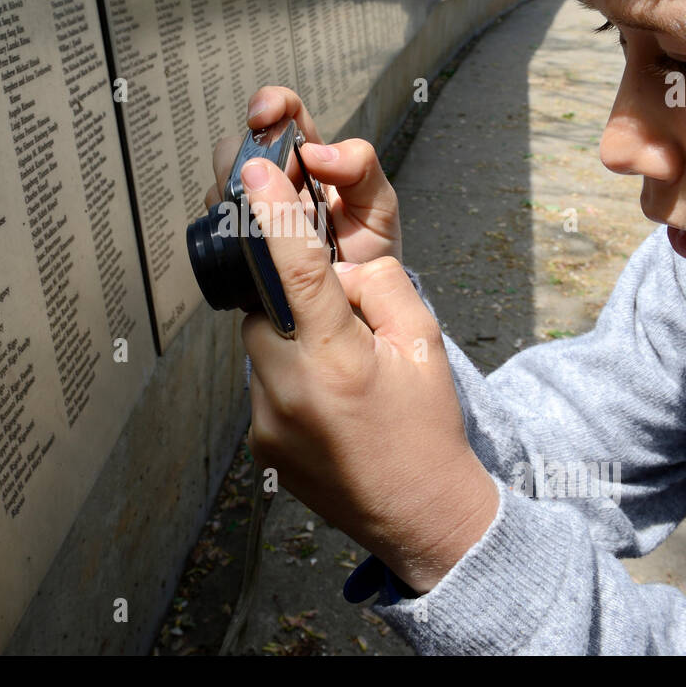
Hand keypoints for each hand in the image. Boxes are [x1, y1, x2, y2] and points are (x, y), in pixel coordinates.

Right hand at [203, 86, 402, 264]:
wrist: (357, 310)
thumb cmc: (370, 255)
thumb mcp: (379, 208)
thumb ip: (362, 169)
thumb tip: (316, 152)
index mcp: (310, 162)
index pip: (283, 115)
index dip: (269, 104)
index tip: (262, 117)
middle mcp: (275, 182)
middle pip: (238, 146)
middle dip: (243, 156)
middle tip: (270, 184)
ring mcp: (253, 212)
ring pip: (221, 183)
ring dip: (232, 193)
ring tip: (264, 221)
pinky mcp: (238, 244)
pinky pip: (215, 225)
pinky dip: (224, 226)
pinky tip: (250, 242)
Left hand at [238, 155, 497, 593]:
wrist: (422, 517)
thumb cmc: (429, 429)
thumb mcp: (424, 342)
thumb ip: (378, 286)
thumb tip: (336, 267)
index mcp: (338, 360)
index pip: (296, 270)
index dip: (274, 213)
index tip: (255, 169)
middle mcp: (290, 390)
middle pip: (265, 303)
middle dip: (292, 293)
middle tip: (337, 314)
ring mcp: (266, 420)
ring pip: (261, 341)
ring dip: (292, 335)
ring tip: (340, 370)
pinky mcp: (259, 440)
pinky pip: (262, 379)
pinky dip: (289, 372)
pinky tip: (328, 399)